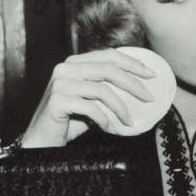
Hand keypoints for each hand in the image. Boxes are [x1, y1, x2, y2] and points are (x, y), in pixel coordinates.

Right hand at [21, 49, 155, 147]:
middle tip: (149, 98)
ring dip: (121, 107)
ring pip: (101, 90)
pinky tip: (108, 126)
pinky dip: (103, 118)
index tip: (151, 75)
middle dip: (133, 83)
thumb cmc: (71, 120)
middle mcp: (65, 68)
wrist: (43, 139)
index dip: (132, 63)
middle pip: (108, 70)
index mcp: (74, 63)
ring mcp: (60, 83)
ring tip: (129, 121)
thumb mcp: (94, 101)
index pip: (108, 55)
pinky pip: (90, 107)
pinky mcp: (57, 100)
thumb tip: (142, 89)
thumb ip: (109, 90)